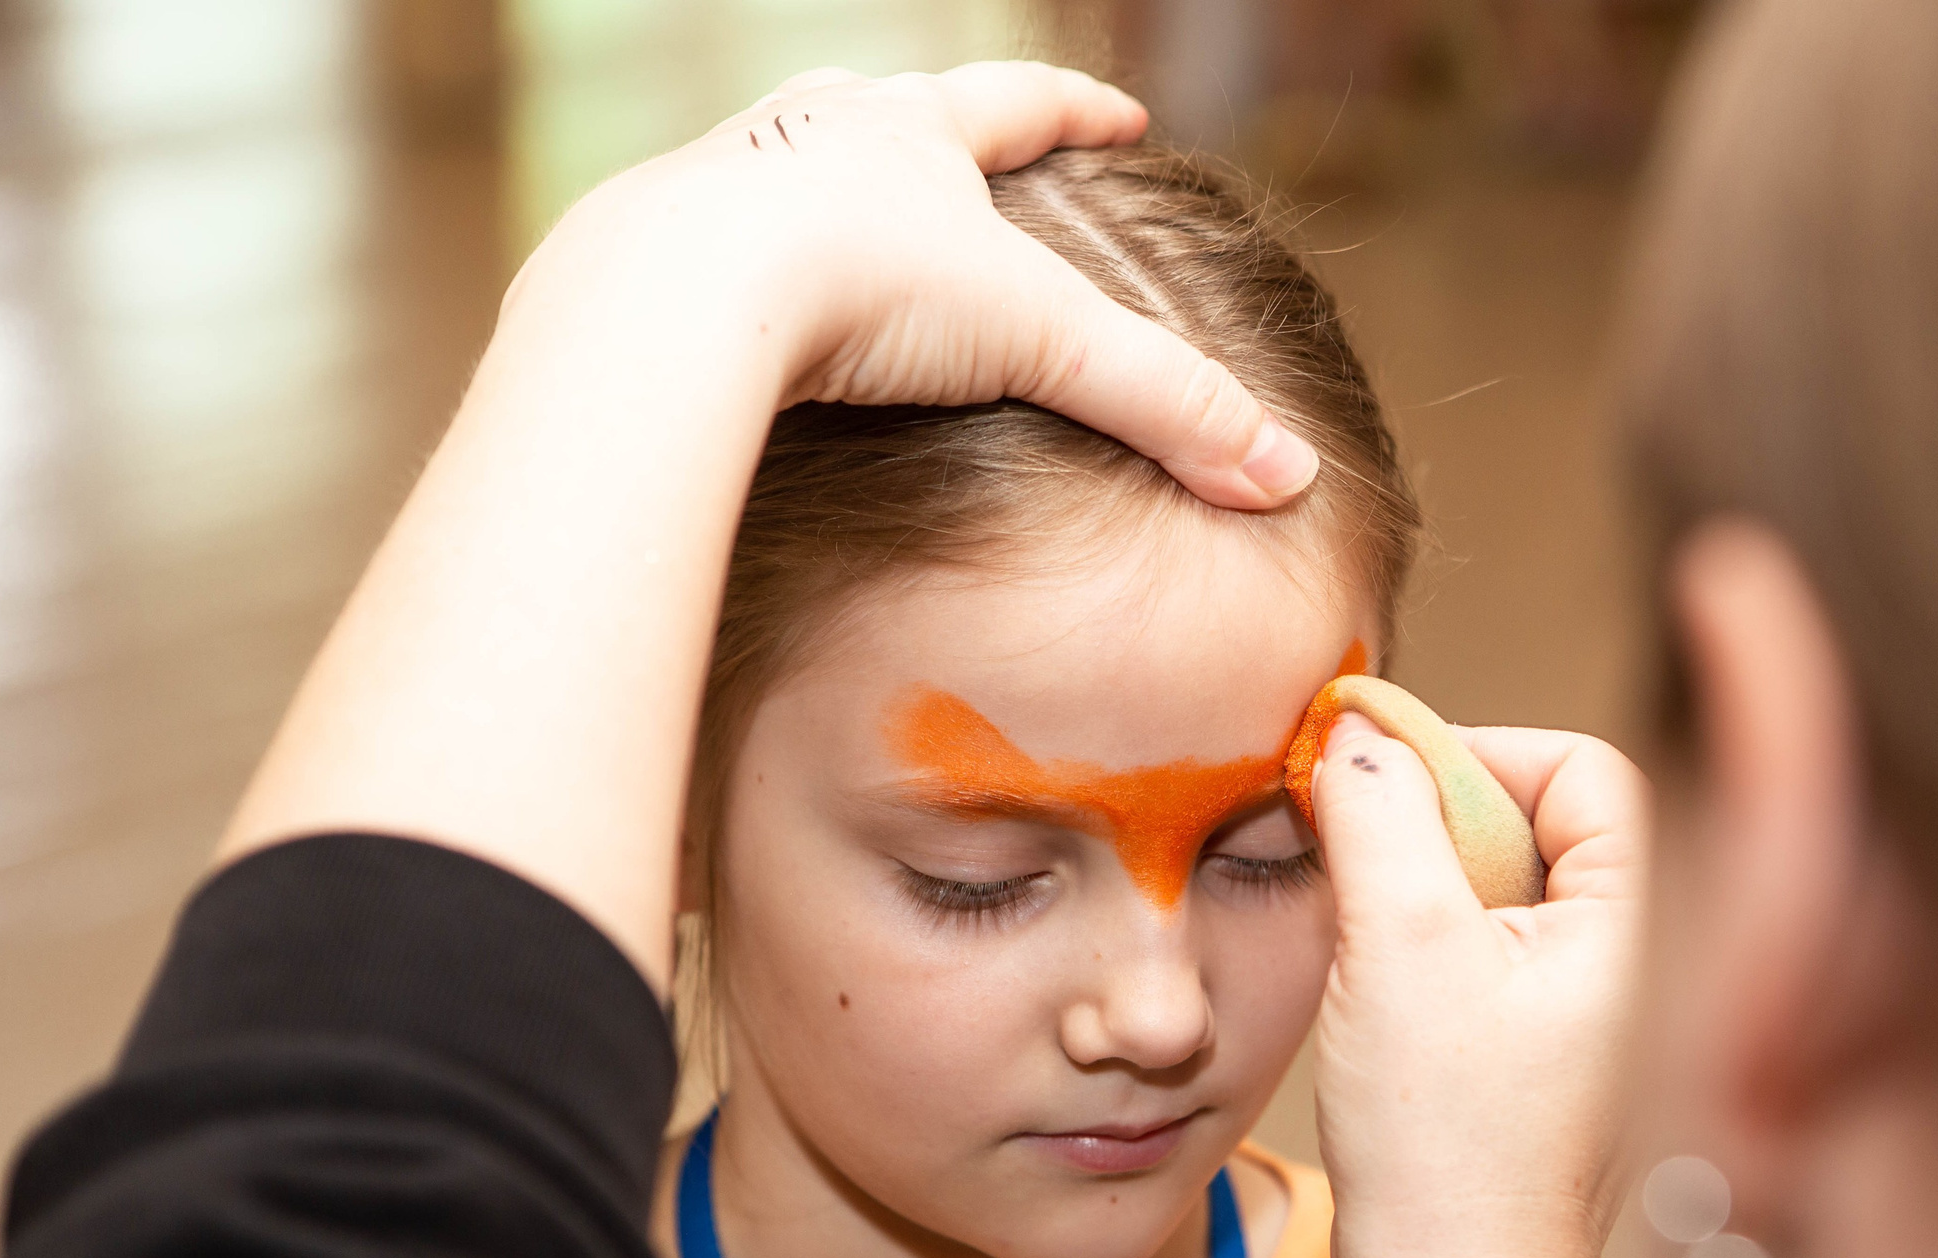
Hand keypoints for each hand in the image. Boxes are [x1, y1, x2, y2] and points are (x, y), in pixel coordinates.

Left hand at [505, 62, 1317, 509]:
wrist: (677, 298)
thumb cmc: (861, 291)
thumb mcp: (1041, 344)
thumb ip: (1164, 408)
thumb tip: (1289, 475)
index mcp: (914, 132)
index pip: (1022, 103)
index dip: (1079, 114)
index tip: (1122, 118)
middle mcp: (813, 134)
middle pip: (889, 111)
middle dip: (936, 134)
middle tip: (967, 152)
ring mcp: (722, 185)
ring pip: (786, 167)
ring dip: (824, 192)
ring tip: (846, 222)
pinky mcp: (648, 253)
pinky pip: (709, 255)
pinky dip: (740, 277)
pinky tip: (741, 318)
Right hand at [1308, 715, 1651, 1257]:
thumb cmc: (1446, 1149)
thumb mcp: (1399, 951)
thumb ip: (1380, 817)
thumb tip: (1355, 728)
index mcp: (1638, 923)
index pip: (1582, 768)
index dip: (1477, 752)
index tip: (1376, 778)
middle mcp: (1633, 962)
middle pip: (1540, 821)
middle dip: (1434, 819)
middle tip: (1349, 849)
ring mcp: (1587, 1015)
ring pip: (1501, 890)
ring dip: (1418, 886)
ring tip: (1356, 933)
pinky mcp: (1537, 1059)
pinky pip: (1484, 956)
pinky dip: (1422, 948)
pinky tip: (1372, 992)